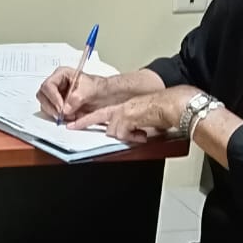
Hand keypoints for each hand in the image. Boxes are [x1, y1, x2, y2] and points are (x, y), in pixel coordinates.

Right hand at [37, 69, 116, 121]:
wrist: (105, 96)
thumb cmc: (98, 88)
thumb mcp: (90, 90)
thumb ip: (77, 98)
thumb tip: (65, 109)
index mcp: (61, 74)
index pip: (48, 85)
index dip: (53, 97)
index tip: (61, 107)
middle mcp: (56, 84)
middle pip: (42, 95)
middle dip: (51, 106)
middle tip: (61, 115)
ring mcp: (55, 95)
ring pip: (45, 105)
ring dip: (54, 112)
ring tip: (68, 116)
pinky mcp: (57, 105)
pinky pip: (51, 112)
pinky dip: (58, 116)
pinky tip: (68, 117)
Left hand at [68, 86, 199, 143]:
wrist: (170, 105)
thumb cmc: (161, 110)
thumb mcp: (141, 119)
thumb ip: (131, 126)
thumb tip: (132, 136)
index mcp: (122, 108)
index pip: (99, 114)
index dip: (84, 120)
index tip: (71, 125)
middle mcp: (119, 109)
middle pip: (102, 121)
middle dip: (89, 125)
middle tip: (72, 127)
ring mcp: (121, 113)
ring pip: (114, 131)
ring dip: (127, 135)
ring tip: (140, 132)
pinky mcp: (126, 119)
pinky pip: (123, 134)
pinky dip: (133, 137)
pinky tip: (143, 134)